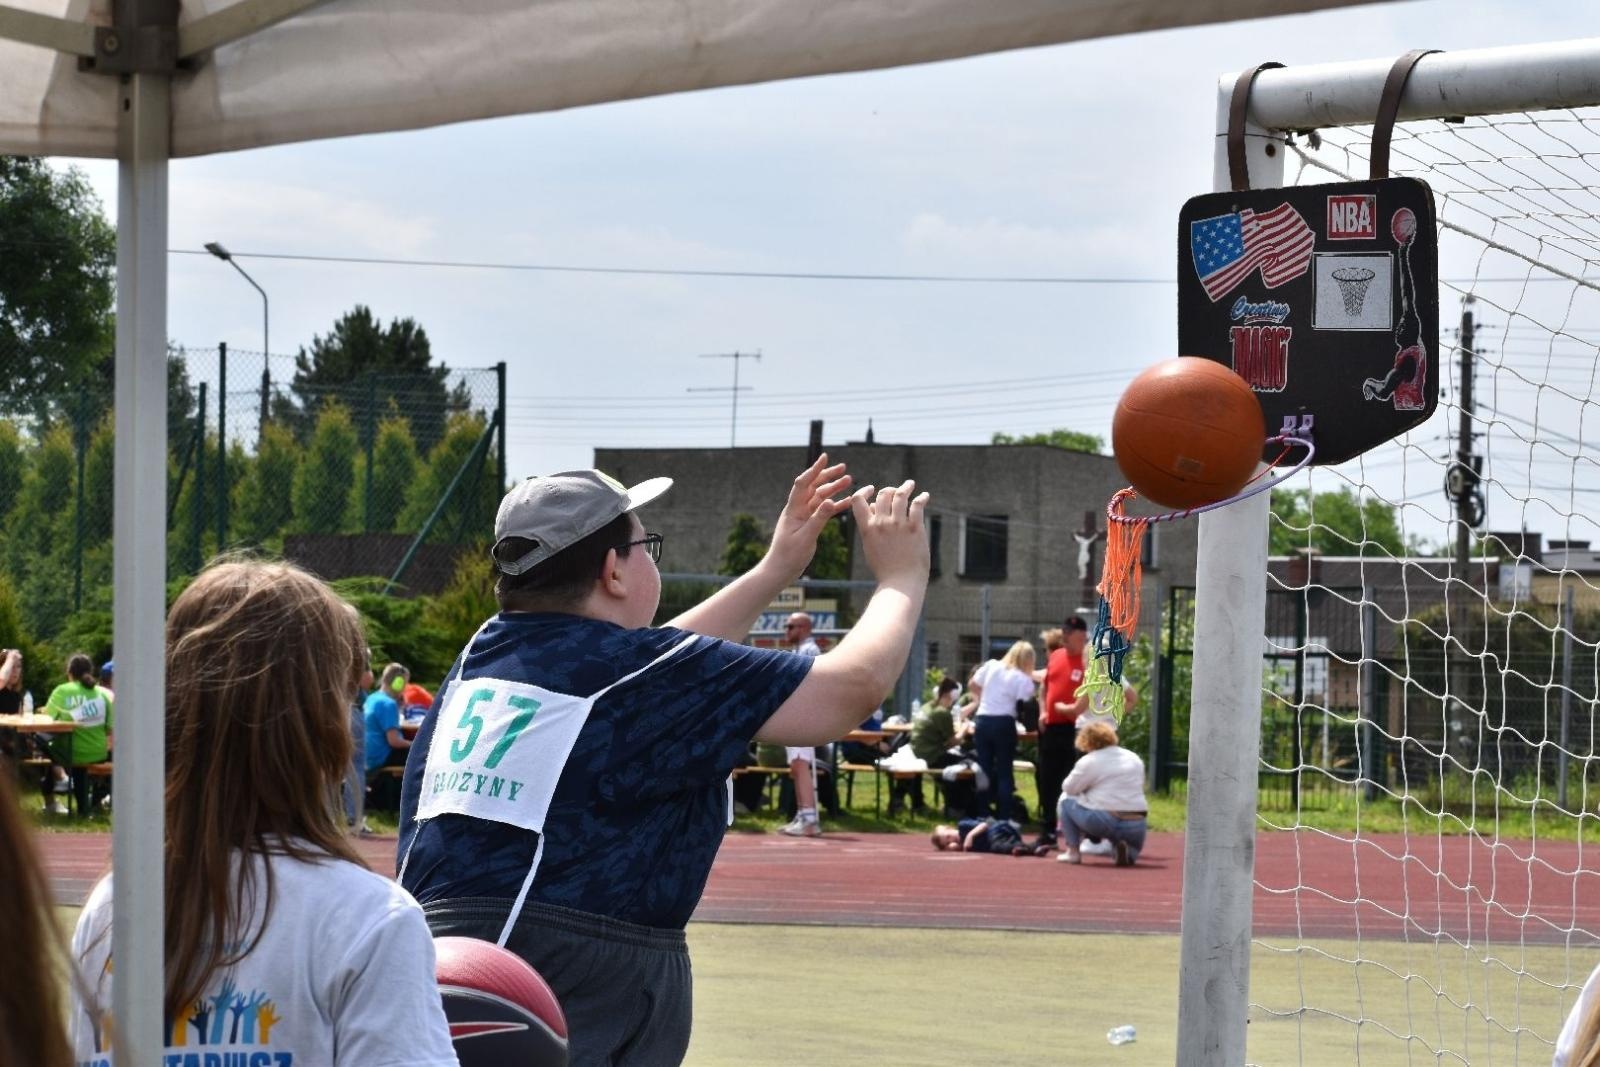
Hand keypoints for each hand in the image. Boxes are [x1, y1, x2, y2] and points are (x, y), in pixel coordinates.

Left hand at [764, 454, 853, 576]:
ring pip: (820, 497)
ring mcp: (803, 516)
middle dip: (827, 475)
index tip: (825, 457)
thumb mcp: (806, 538)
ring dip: (833, 488)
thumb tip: (830, 501)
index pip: (802, 484)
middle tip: (843, 468)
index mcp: (793, 510)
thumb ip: (818, 519)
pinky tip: (848, 501)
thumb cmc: (789, 556)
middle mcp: (798, 509)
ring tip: (849, 480)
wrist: (780, 570)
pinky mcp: (809, 525)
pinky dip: (835, 505)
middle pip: (813, 487)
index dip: (813, 469)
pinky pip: (823, 511)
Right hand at [851, 480, 928, 588]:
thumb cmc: (885, 569)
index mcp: (867, 529)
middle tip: (895, 490)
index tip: (871, 489)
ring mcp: (899, 524)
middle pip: (883, 495)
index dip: (863, 491)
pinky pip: (917, 505)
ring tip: (910, 484)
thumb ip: (871, 528)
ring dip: (906, 487)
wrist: (901, 582)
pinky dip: (921, 498)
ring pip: (900, 495)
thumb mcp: (871, 548)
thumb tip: (875, 510)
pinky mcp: (915, 528)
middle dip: (889, 490)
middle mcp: (882, 523)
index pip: (858, 501)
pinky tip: (924, 496)